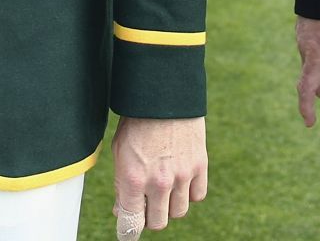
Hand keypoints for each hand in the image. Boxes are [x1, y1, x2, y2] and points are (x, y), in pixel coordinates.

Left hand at [111, 116, 206, 233]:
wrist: (165, 93)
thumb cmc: (137, 121)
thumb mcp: (120, 152)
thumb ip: (121, 185)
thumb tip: (122, 210)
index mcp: (133, 179)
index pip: (130, 225)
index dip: (127, 233)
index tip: (128, 232)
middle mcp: (158, 182)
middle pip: (157, 223)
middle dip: (149, 217)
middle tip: (146, 203)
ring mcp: (182, 175)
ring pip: (178, 212)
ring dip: (169, 205)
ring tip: (163, 188)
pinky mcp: (200, 165)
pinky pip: (197, 196)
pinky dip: (189, 193)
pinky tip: (180, 180)